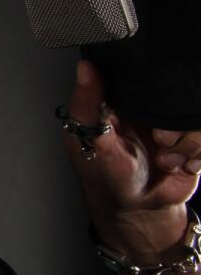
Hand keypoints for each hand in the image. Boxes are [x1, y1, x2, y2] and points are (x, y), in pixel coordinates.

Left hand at [64, 60, 199, 261]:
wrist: (138, 207)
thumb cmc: (104, 174)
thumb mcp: (88, 140)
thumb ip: (86, 104)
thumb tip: (85, 67)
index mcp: (121, 97)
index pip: (138, 70)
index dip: (147, 81)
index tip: (144, 107)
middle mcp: (150, 105)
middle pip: (175, 90)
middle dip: (170, 121)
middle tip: (158, 139)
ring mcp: (175, 121)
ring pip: (193, 117)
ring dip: (183, 143)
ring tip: (164, 158)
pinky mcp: (195, 139)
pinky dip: (196, 154)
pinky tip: (179, 165)